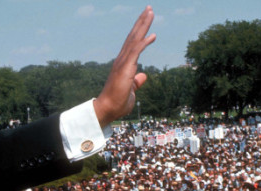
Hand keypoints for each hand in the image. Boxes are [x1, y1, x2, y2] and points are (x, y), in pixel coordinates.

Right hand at [94, 6, 155, 126]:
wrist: (107, 110)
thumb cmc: (117, 102)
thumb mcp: (131, 90)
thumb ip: (136, 81)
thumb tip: (143, 75)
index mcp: (123, 63)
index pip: (133, 42)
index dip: (140, 30)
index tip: (146, 19)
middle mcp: (121, 59)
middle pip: (133, 36)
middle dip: (142, 21)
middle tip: (149, 8)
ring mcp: (122, 63)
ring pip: (134, 39)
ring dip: (143, 25)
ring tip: (150, 12)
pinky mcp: (125, 69)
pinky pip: (135, 52)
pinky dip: (144, 42)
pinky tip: (153, 35)